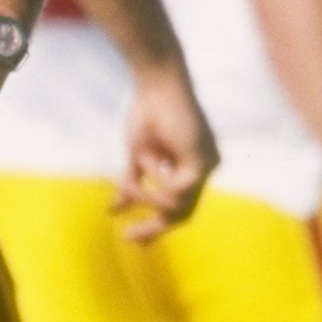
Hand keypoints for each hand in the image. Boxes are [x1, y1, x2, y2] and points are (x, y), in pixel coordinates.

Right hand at [113, 60, 217, 242]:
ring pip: (177, 205)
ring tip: (134, 177)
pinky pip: (177, 190)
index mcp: (190, 168)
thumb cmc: (146, 113)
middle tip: (128, 238)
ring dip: (147, 194)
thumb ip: (131, 183)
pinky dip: (157, 179)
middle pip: (182, 214)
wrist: (156, 83)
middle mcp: (203, 169)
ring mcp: (207, 166)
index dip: (155, 225)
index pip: (177, 206)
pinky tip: (148, 160)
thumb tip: (114, 210)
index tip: (131, 238)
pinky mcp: (204, 162)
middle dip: (154, 228)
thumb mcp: (136, 157)